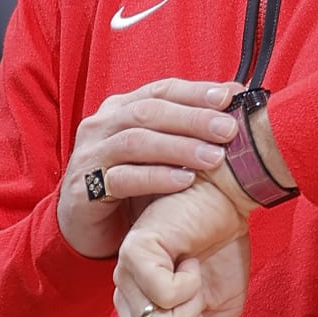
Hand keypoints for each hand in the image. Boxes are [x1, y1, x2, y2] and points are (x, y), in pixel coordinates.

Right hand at [58, 78, 238, 259]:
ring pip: (136, 142)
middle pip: (150, 112)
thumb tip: (234, 99)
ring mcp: (90, 156)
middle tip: (229, 129)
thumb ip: (185, 127)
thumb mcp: (156, 151)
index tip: (230, 97)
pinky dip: (156, 178)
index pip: (161, 90)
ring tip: (214, 157)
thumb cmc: (128, 184)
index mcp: (120, 109)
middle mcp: (101, 125)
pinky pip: (123, 179)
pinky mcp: (84, 189)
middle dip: (193, 119)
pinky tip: (185, 180)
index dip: (196, 92)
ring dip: (179, 148)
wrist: (83, 226)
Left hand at [100, 169, 252, 316]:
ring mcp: (125, 283)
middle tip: (200, 296)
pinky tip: (188, 254)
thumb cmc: (221, 249)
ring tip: (193, 269)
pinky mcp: (133, 257)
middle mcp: (128, 305)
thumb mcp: (216, 308)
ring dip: (193, 307)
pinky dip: (190, 282)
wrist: (227, 197)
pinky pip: (165, 299)